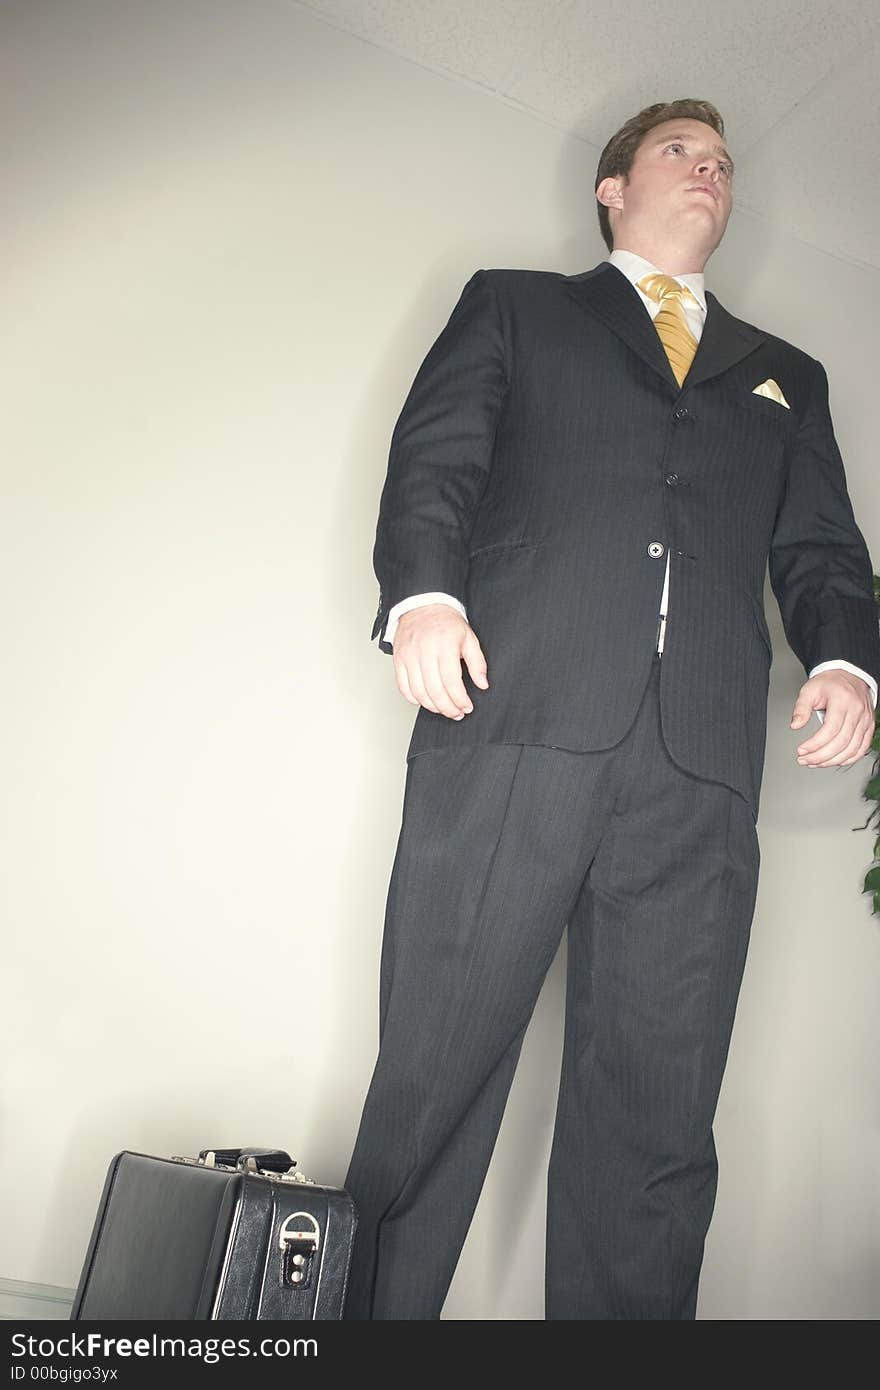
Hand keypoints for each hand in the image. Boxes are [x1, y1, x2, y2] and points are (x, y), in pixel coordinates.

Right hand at [392, 604, 488, 719]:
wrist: (422, 605)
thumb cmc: (446, 623)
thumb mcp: (469, 638)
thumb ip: (478, 663)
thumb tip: (482, 684)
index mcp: (445, 646)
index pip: (451, 681)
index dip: (460, 699)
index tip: (467, 707)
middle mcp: (424, 652)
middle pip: (435, 690)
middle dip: (448, 708)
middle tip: (457, 714)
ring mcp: (409, 656)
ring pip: (418, 692)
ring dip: (432, 707)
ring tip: (443, 709)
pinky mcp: (398, 660)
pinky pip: (403, 687)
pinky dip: (414, 699)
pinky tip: (425, 701)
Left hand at [789, 671, 875, 767]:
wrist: (849, 676)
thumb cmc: (830, 683)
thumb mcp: (809, 690)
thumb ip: (801, 708)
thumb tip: (795, 725)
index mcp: (843, 701)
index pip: (830, 730)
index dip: (815, 744)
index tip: (801, 750)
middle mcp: (857, 712)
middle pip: (841, 743)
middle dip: (820, 756)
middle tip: (805, 760)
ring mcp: (865, 721)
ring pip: (852, 749)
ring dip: (832, 761)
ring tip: (815, 763)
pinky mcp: (868, 727)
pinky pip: (862, 749)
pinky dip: (848, 759)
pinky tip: (834, 761)